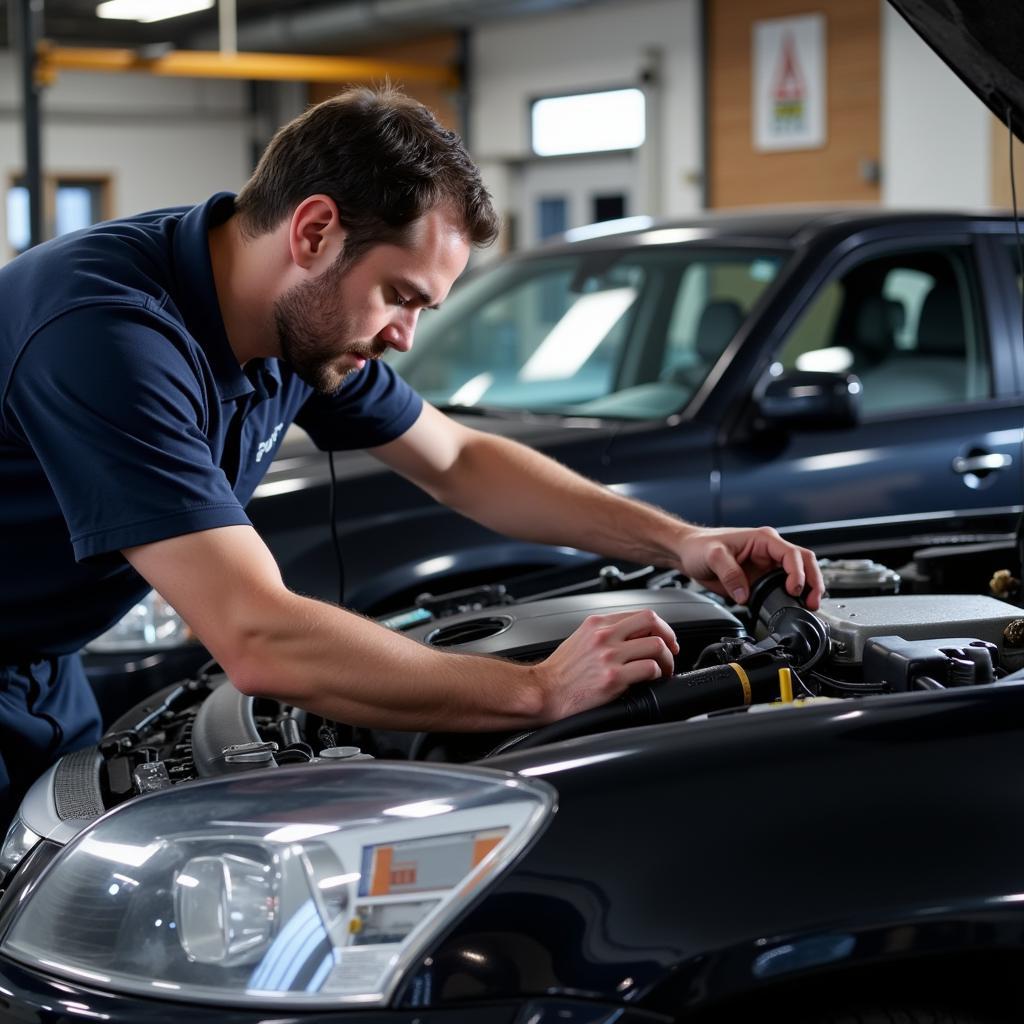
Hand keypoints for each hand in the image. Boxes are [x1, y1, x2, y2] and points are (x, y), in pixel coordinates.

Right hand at [532, 609, 678, 722]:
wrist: (545, 692)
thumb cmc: (560, 671)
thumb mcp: (581, 639)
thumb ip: (604, 634)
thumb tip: (632, 637)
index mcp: (597, 624)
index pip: (639, 614)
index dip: (658, 626)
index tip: (663, 638)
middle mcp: (604, 636)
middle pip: (652, 622)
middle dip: (669, 636)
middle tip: (672, 649)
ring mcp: (609, 656)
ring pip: (656, 646)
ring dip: (667, 659)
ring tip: (664, 670)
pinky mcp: (613, 678)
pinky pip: (649, 669)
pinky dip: (657, 674)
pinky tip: (652, 681)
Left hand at [676, 525, 823, 609]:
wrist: (689, 552)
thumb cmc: (700, 546)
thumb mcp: (713, 556)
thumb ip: (730, 574)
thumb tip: (744, 595)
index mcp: (763, 539)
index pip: (792, 554)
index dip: (798, 572)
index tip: (794, 589)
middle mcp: (769, 551)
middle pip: (805, 563)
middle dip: (813, 582)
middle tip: (812, 602)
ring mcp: (767, 565)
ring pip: (799, 575)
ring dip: (807, 589)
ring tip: (808, 606)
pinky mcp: (761, 578)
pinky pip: (782, 587)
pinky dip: (792, 596)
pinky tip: (792, 605)